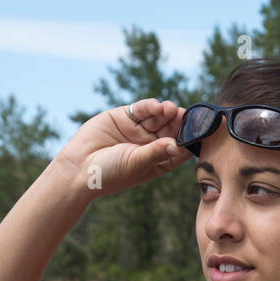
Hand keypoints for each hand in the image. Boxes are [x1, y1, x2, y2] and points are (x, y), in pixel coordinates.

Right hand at [54, 98, 192, 197]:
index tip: (199, 133)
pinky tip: (158, 106)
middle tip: (187, 117)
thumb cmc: (110, 174)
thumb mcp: (136, 164)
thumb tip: (177, 145)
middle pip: (171, 130)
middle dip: (179, 123)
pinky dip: (150, 106)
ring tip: (172, 109)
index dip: (189, 140)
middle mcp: (150, 144)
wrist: (79, 167)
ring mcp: (138, 130)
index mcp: (158, 161)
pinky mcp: (125, 117)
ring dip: (167, 112)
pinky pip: (142, 109)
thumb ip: (156, 152)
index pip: (179, 149)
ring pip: (158, 117)